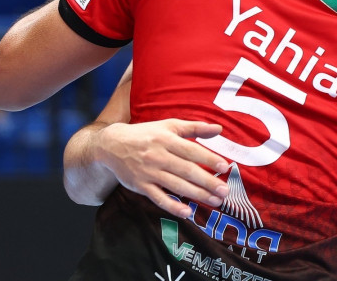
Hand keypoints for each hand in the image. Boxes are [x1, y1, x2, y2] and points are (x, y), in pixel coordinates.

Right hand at [97, 119, 230, 217]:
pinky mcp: (141, 186)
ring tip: (215, 201)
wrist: (111, 145)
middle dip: (207, 182)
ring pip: (176, 186)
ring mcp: (149, 173)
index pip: (191, 151)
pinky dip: (172, 206)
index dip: (208, 158)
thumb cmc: (146, 134)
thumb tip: (219, 128)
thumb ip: (194, 127)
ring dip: (197, 195)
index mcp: (166, 139)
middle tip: (225, 191)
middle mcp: (158, 156)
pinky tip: (187, 212)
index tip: (224, 167)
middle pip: (186, 171)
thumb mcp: (168, 125)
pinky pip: (158, 198)